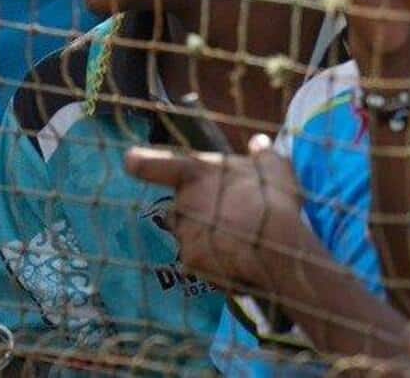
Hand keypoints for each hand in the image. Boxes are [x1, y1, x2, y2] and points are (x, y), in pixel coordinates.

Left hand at [121, 140, 301, 293]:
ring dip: (207, 241)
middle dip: (200, 215)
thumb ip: (262, 154)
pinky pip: (201, 264)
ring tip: (242, 244)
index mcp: (194, 173)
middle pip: (180, 209)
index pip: (147, 164)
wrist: (277, 244)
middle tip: (232, 220)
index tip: (131, 161)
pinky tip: (241, 264)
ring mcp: (183, 234)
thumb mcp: (274, 168)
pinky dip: (216, 267)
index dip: (139, 163)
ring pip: (190, 237)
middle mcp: (181, 203)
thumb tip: (260, 143)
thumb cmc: (273, 199)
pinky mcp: (190, 262)